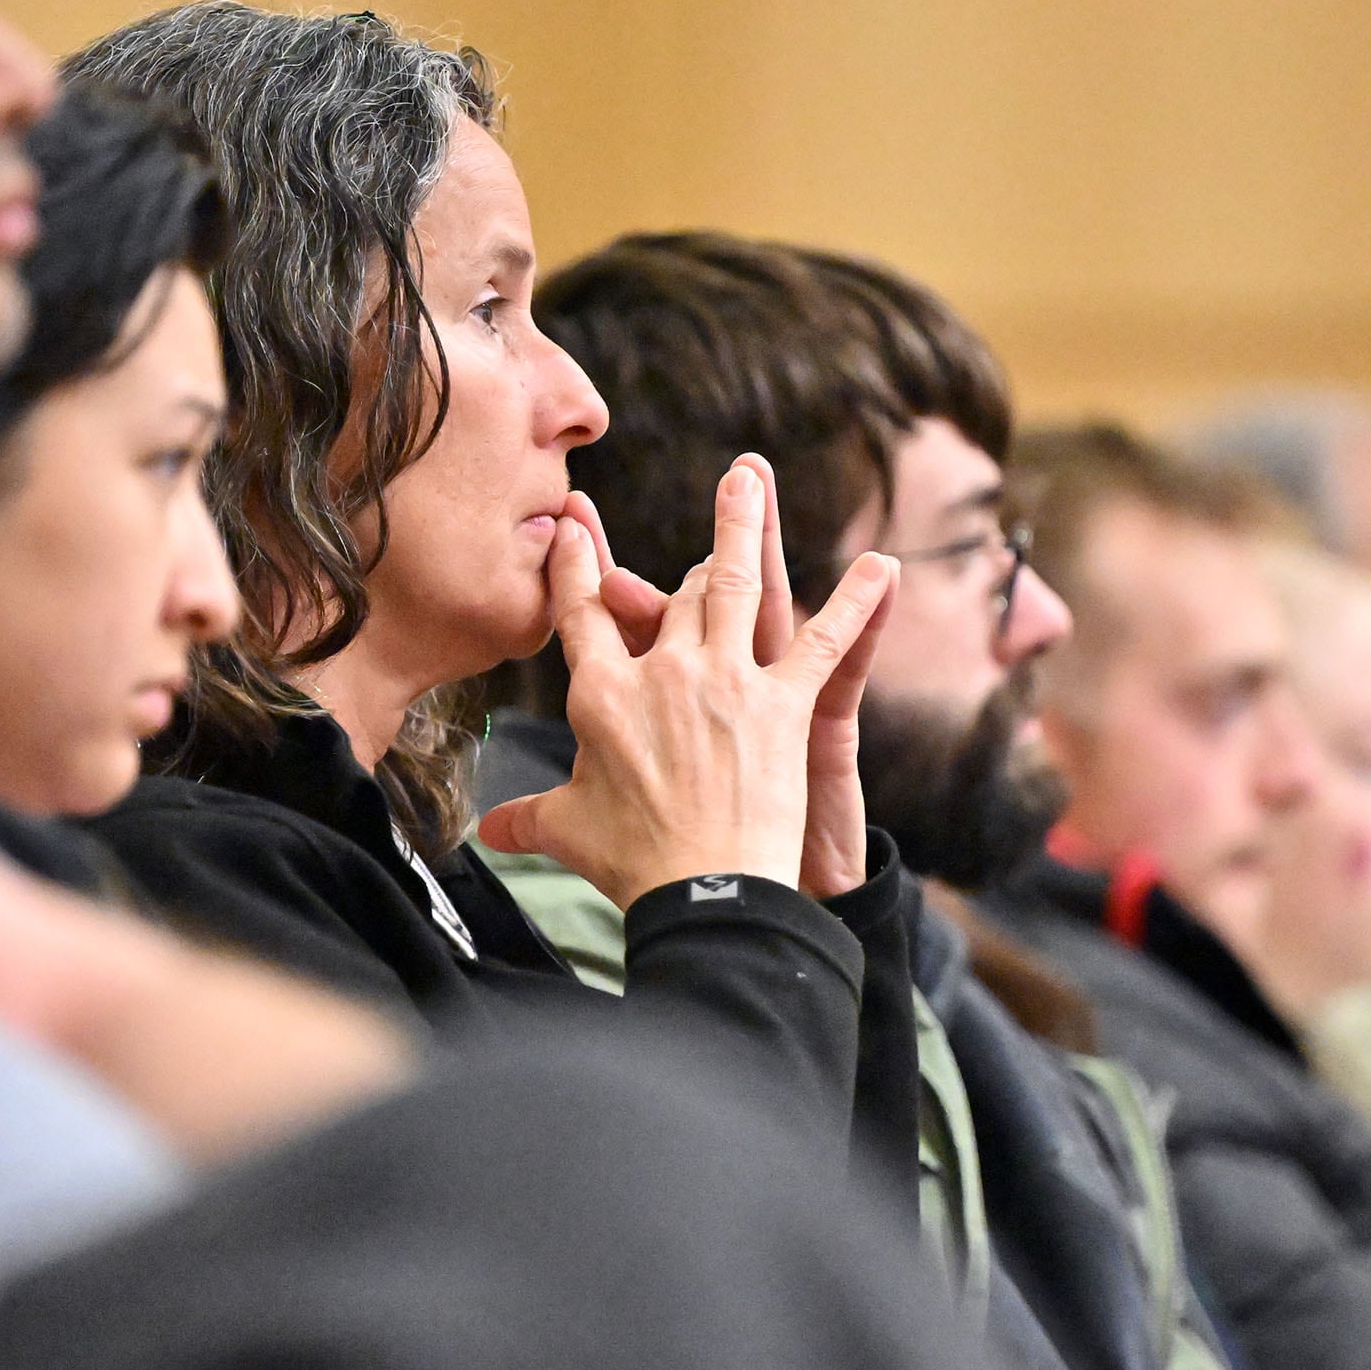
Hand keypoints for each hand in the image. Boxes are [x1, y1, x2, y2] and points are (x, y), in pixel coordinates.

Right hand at [481, 462, 898, 908]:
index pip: (582, 615)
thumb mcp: (570, 831)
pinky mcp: (784, 703)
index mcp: (603, 695)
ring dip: (743, 526)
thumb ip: (531, 818)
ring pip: (734, 585)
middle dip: (688, 548)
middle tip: (704, 518)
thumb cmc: (631, 865)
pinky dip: (857, 602)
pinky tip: (882, 564)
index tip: (574, 528)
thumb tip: (488, 832)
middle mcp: (662, 671)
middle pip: (671, 593)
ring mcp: (726, 679)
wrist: (702, 892)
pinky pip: (827, 641)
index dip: (576, 568)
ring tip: (751, 477)